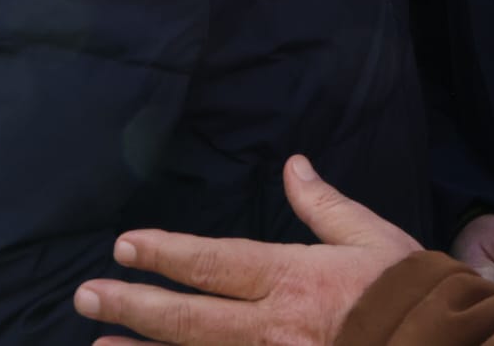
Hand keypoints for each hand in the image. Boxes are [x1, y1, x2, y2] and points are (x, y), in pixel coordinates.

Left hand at [74, 155, 418, 345]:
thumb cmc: (408, 292)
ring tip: (98, 343)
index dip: (165, 253)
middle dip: (133, 304)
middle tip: (85, 295)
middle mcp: (272, 327)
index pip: (214, 262)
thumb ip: (323, 204)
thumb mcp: (370, 236)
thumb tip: (292, 165)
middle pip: (188, 318)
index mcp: (292, 278)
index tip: (125, 245)